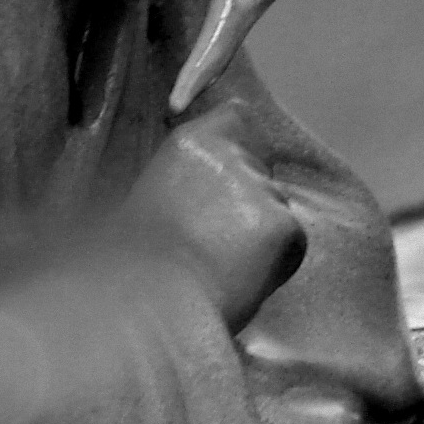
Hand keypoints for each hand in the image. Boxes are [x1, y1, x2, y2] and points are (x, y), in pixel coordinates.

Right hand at [126, 102, 307, 332]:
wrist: (149, 307)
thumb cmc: (132, 265)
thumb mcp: (146, 203)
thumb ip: (183, 184)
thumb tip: (201, 192)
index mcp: (190, 144)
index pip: (238, 116)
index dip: (240, 144)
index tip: (230, 171)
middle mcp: (232, 158)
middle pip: (262, 170)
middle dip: (249, 200)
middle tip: (217, 240)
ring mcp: (263, 191)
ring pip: (276, 209)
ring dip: (260, 234)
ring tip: (219, 268)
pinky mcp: (287, 227)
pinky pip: (291, 244)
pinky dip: (274, 264)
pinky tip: (237, 282)